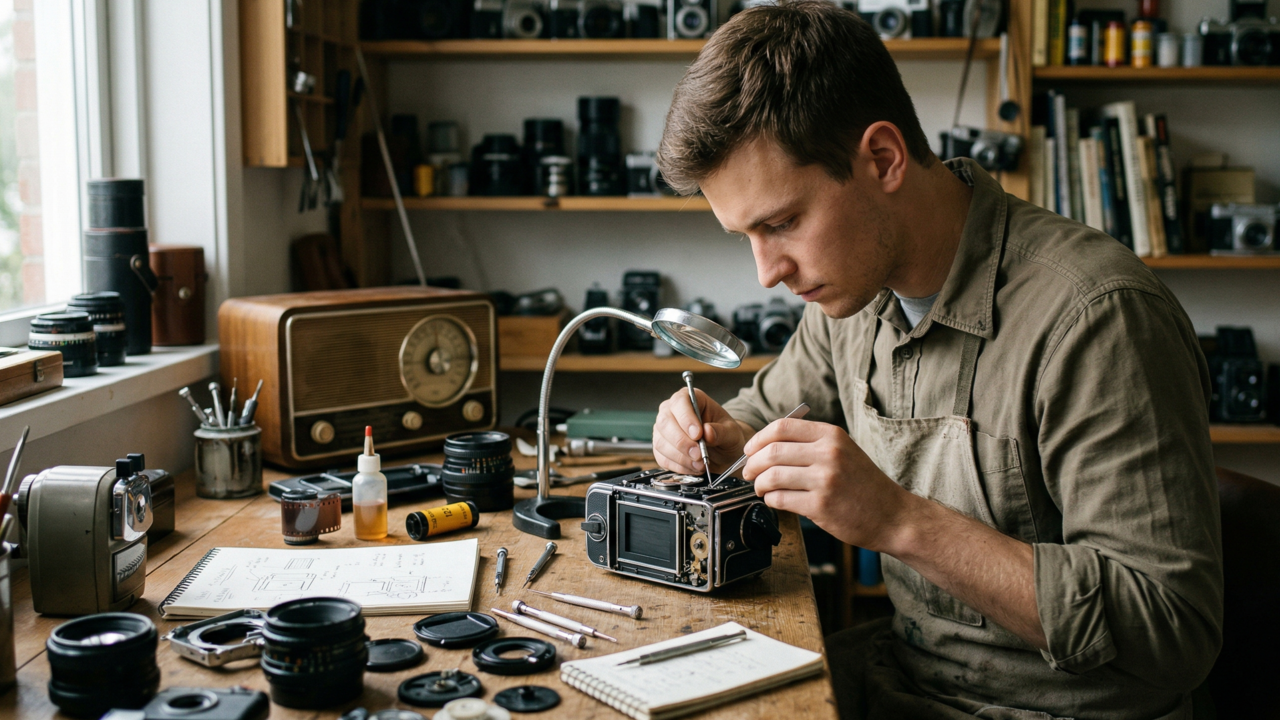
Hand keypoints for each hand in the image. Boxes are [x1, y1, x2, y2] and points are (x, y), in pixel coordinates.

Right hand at [653, 389, 749, 475]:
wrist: (723, 452)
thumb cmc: (725, 436)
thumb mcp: (731, 432)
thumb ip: (721, 431)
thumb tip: (708, 431)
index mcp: (690, 399)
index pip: (680, 401)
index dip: (686, 418)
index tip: (698, 434)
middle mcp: (672, 411)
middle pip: (665, 422)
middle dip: (682, 441)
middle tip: (699, 454)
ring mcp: (663, 430)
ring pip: (661, 442)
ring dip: (681, 457)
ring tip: (700, 463)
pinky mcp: (660, 449)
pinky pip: (663, 458)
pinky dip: (679, 466)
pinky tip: (693, 467)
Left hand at [743, 419, 910, 551]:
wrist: (892, 515)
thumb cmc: (864, 484)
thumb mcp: (844, 451)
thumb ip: (811, 444)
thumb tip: (767, 445)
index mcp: (831, 435)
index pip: (782, 427)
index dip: (758, 439)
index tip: (750, 450)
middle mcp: (828, 454)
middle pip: (772, 451)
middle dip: (752, 464)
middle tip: (748, 473)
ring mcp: (825, 480)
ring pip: (772, 476)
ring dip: (758, 484)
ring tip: (761, 489)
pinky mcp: (821, 506)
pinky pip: (780, 499)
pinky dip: (770, 500)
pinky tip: (775, 501)